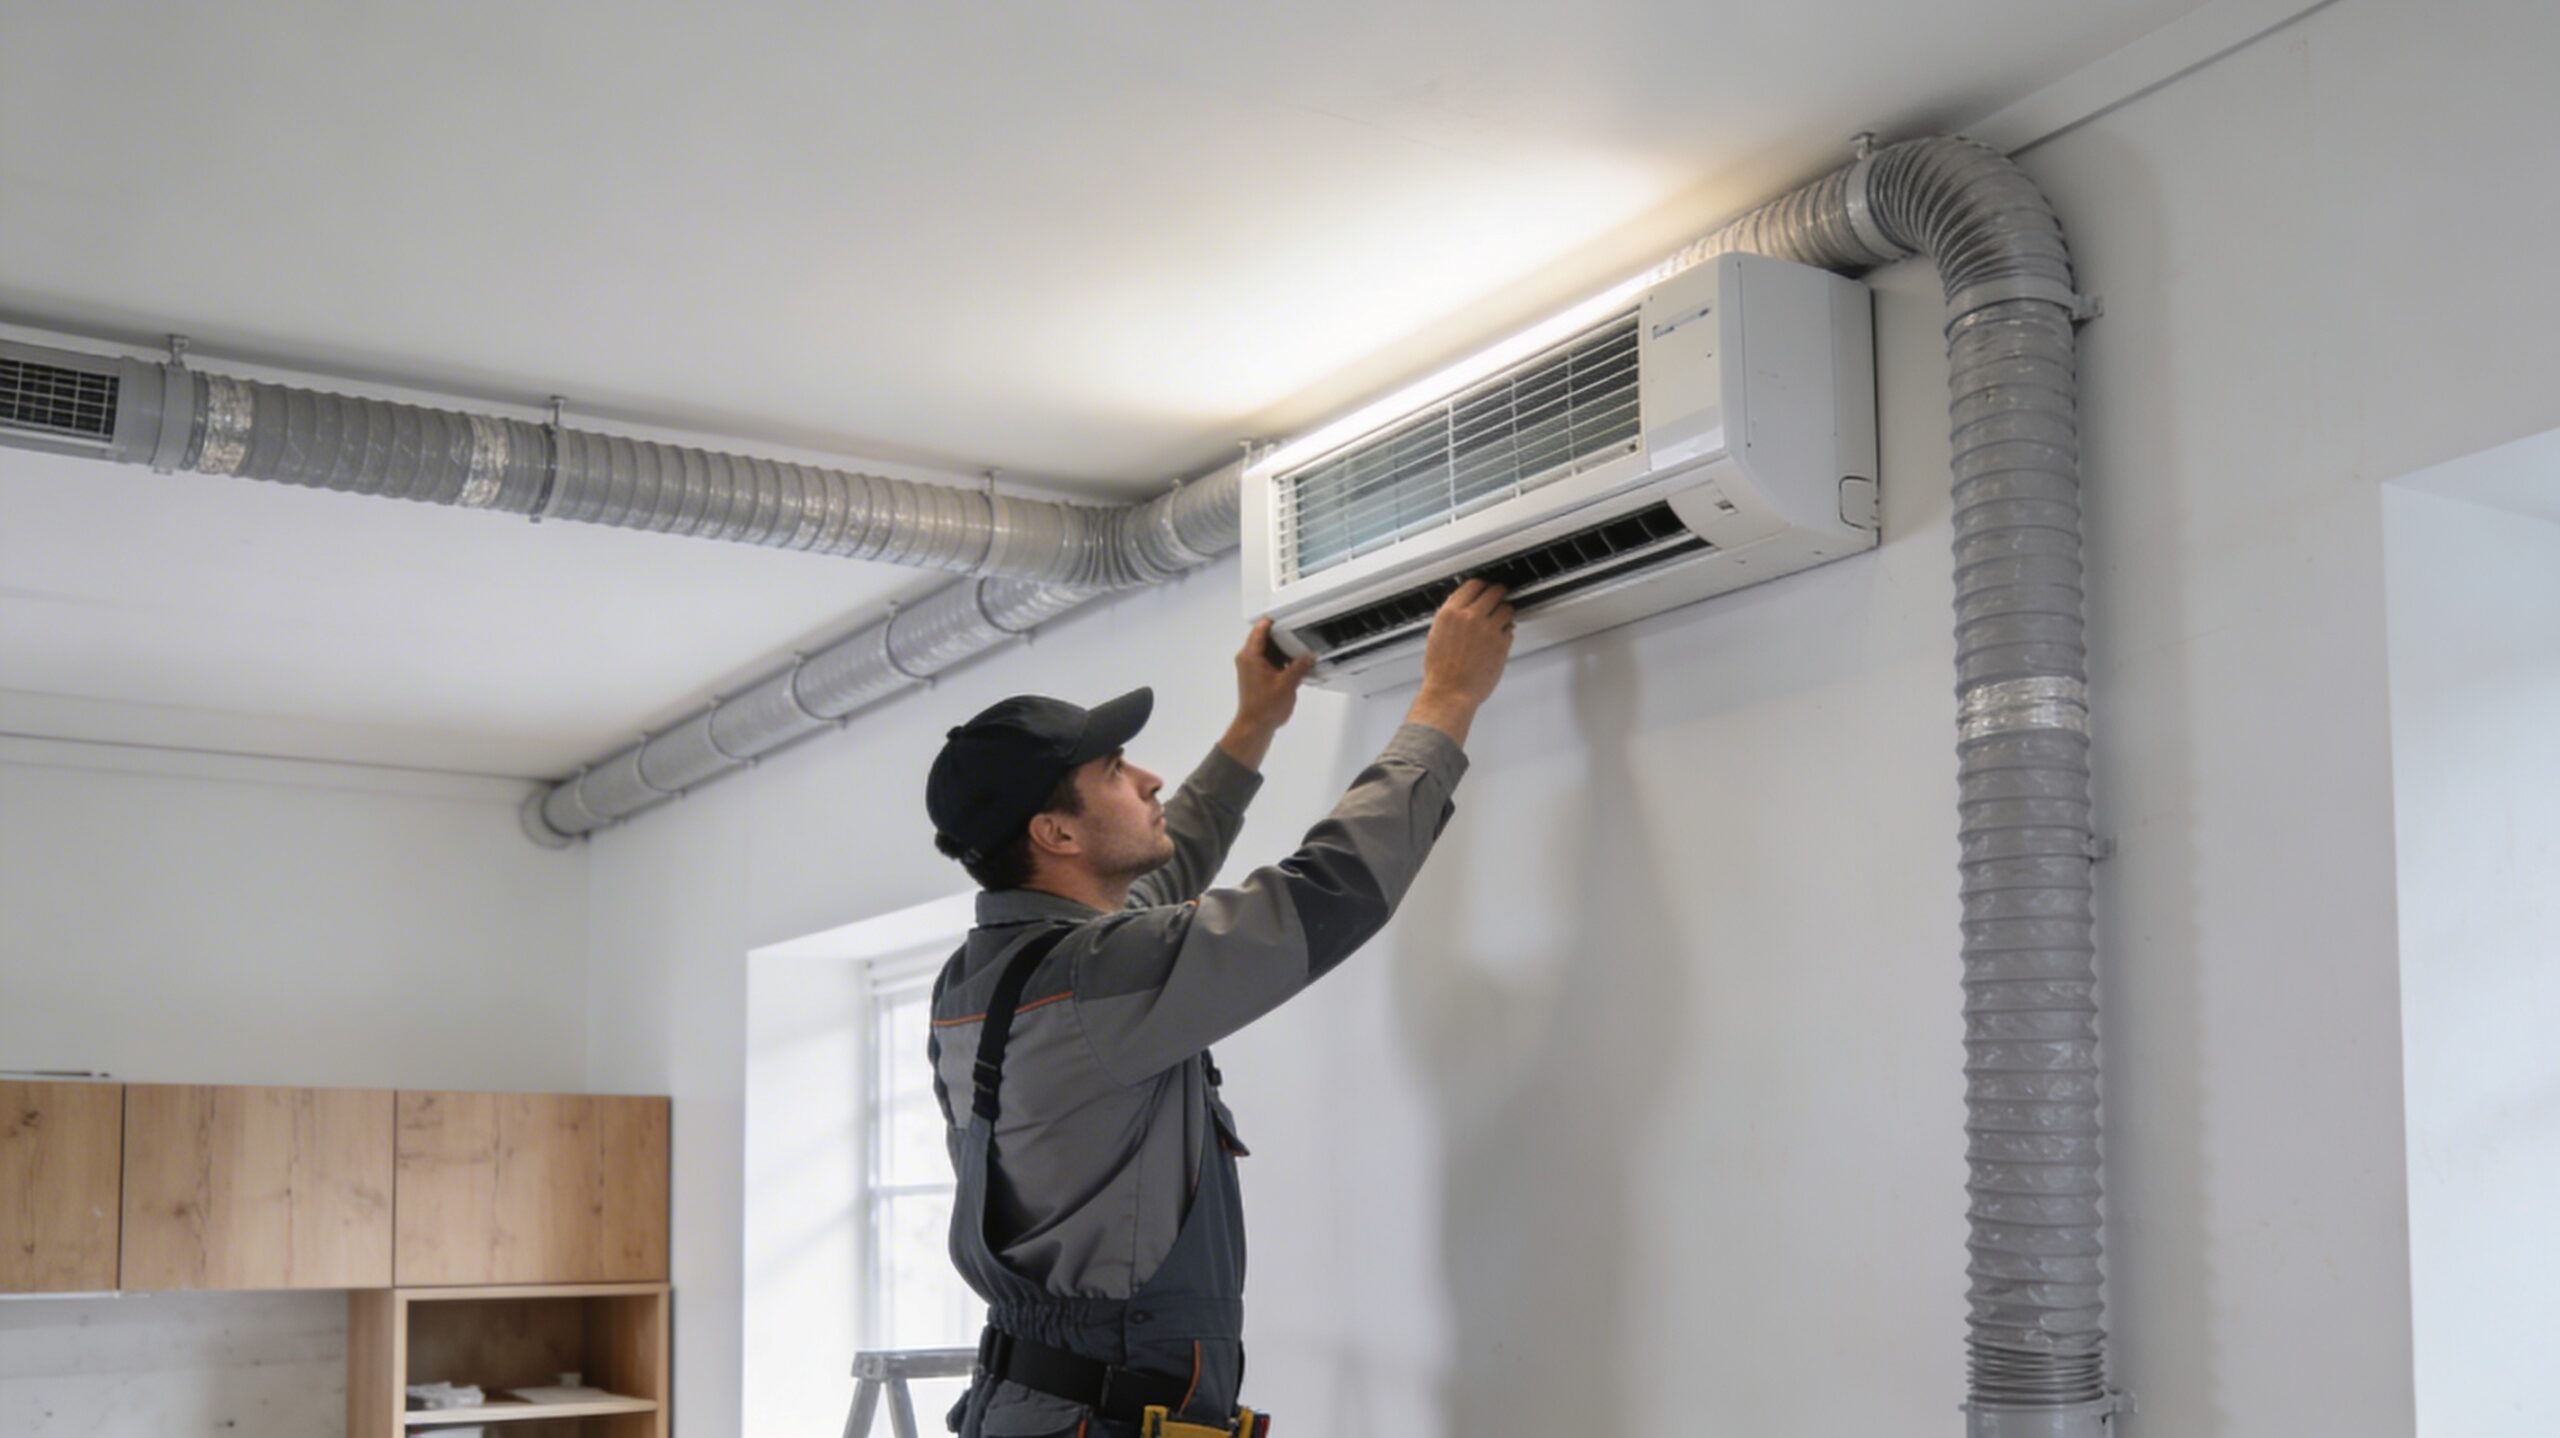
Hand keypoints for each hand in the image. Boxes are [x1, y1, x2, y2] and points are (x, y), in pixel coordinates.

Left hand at [1234, 618, 1314, 730]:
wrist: (1255, 725)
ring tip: (1298, 647)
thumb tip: (1309, 656)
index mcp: (1250, 656)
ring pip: (1267, 649)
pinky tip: (1293, 663)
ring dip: (1281, 648)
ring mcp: (1250, 668)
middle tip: (1297, 632)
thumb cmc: (1265, 707)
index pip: (1260, 630)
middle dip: (1281, 635)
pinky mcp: (1255, 676)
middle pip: (1263, 638)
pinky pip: (1268, 660)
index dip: (1273, 621)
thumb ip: (1300, 666)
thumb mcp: (1287, 684)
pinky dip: (1279, 659)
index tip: (1286, 616)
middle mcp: (1247, 659)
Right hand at [1404, 580, 1513, 745]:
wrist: (1449, 693)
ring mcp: (1488, 629)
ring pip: (1507, 608)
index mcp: (1450, 613)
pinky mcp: (1501, 643)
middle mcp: (1470, 617)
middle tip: (1499, 599)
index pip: (1473, 585)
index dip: (1482, 586)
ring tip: (1501, 620)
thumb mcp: (1437, 635)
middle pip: (1494, 591)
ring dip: (1505, 613)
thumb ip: (1451, 616)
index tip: (1486, 590)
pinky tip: (1499, 639)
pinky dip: (1507, 631)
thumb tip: (1462, 604)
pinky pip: (1510, 629)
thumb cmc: (1441, 670)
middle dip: (1498, 595)